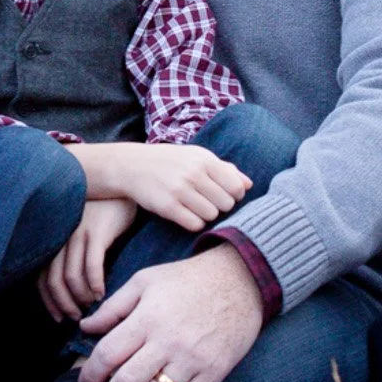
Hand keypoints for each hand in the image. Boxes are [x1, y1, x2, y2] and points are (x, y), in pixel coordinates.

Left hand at [40, 198, 137, 320]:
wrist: (124, 189)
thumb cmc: (104, 218)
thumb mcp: (83, 236)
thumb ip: (74, 257)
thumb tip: (71, 293)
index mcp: (56, 239)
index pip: (42, 278)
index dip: (49, 301)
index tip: (59, 318)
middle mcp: (63, 236)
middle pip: (54, 280)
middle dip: (63, 304)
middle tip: (76, 318)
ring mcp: (79, 232)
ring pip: (72, 276)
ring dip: (80, 298)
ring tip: (92, 308)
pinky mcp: (98, 230)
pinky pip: (92, 265)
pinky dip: (95, 284)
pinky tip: (102, 294)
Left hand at [78, 245, 263, 381]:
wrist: (239, 280)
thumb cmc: (187, 279)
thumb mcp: (145, 281)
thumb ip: (113, 307)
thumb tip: (85, 328)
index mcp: (147, 318)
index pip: (109, 354)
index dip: (91, 374)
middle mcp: (168, 342)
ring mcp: (192, 360)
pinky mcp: (214, 372)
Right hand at [93, 144, 250, 230]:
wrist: (132, 166)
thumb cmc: (170, 161)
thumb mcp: (197, 157)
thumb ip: (225, 169)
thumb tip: (249, 184)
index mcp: (204, 160)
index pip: (236, 187)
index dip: (234, 194)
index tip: (222, 194)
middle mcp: (193, 174)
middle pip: (227, 204)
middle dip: (220, 206)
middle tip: (208, 201)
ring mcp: (180, 190)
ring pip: (212, 215)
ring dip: (207, 215)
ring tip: (196, 207)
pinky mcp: (167, 207)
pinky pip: (195, 224)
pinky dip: (194, 223)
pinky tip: (186, 214)